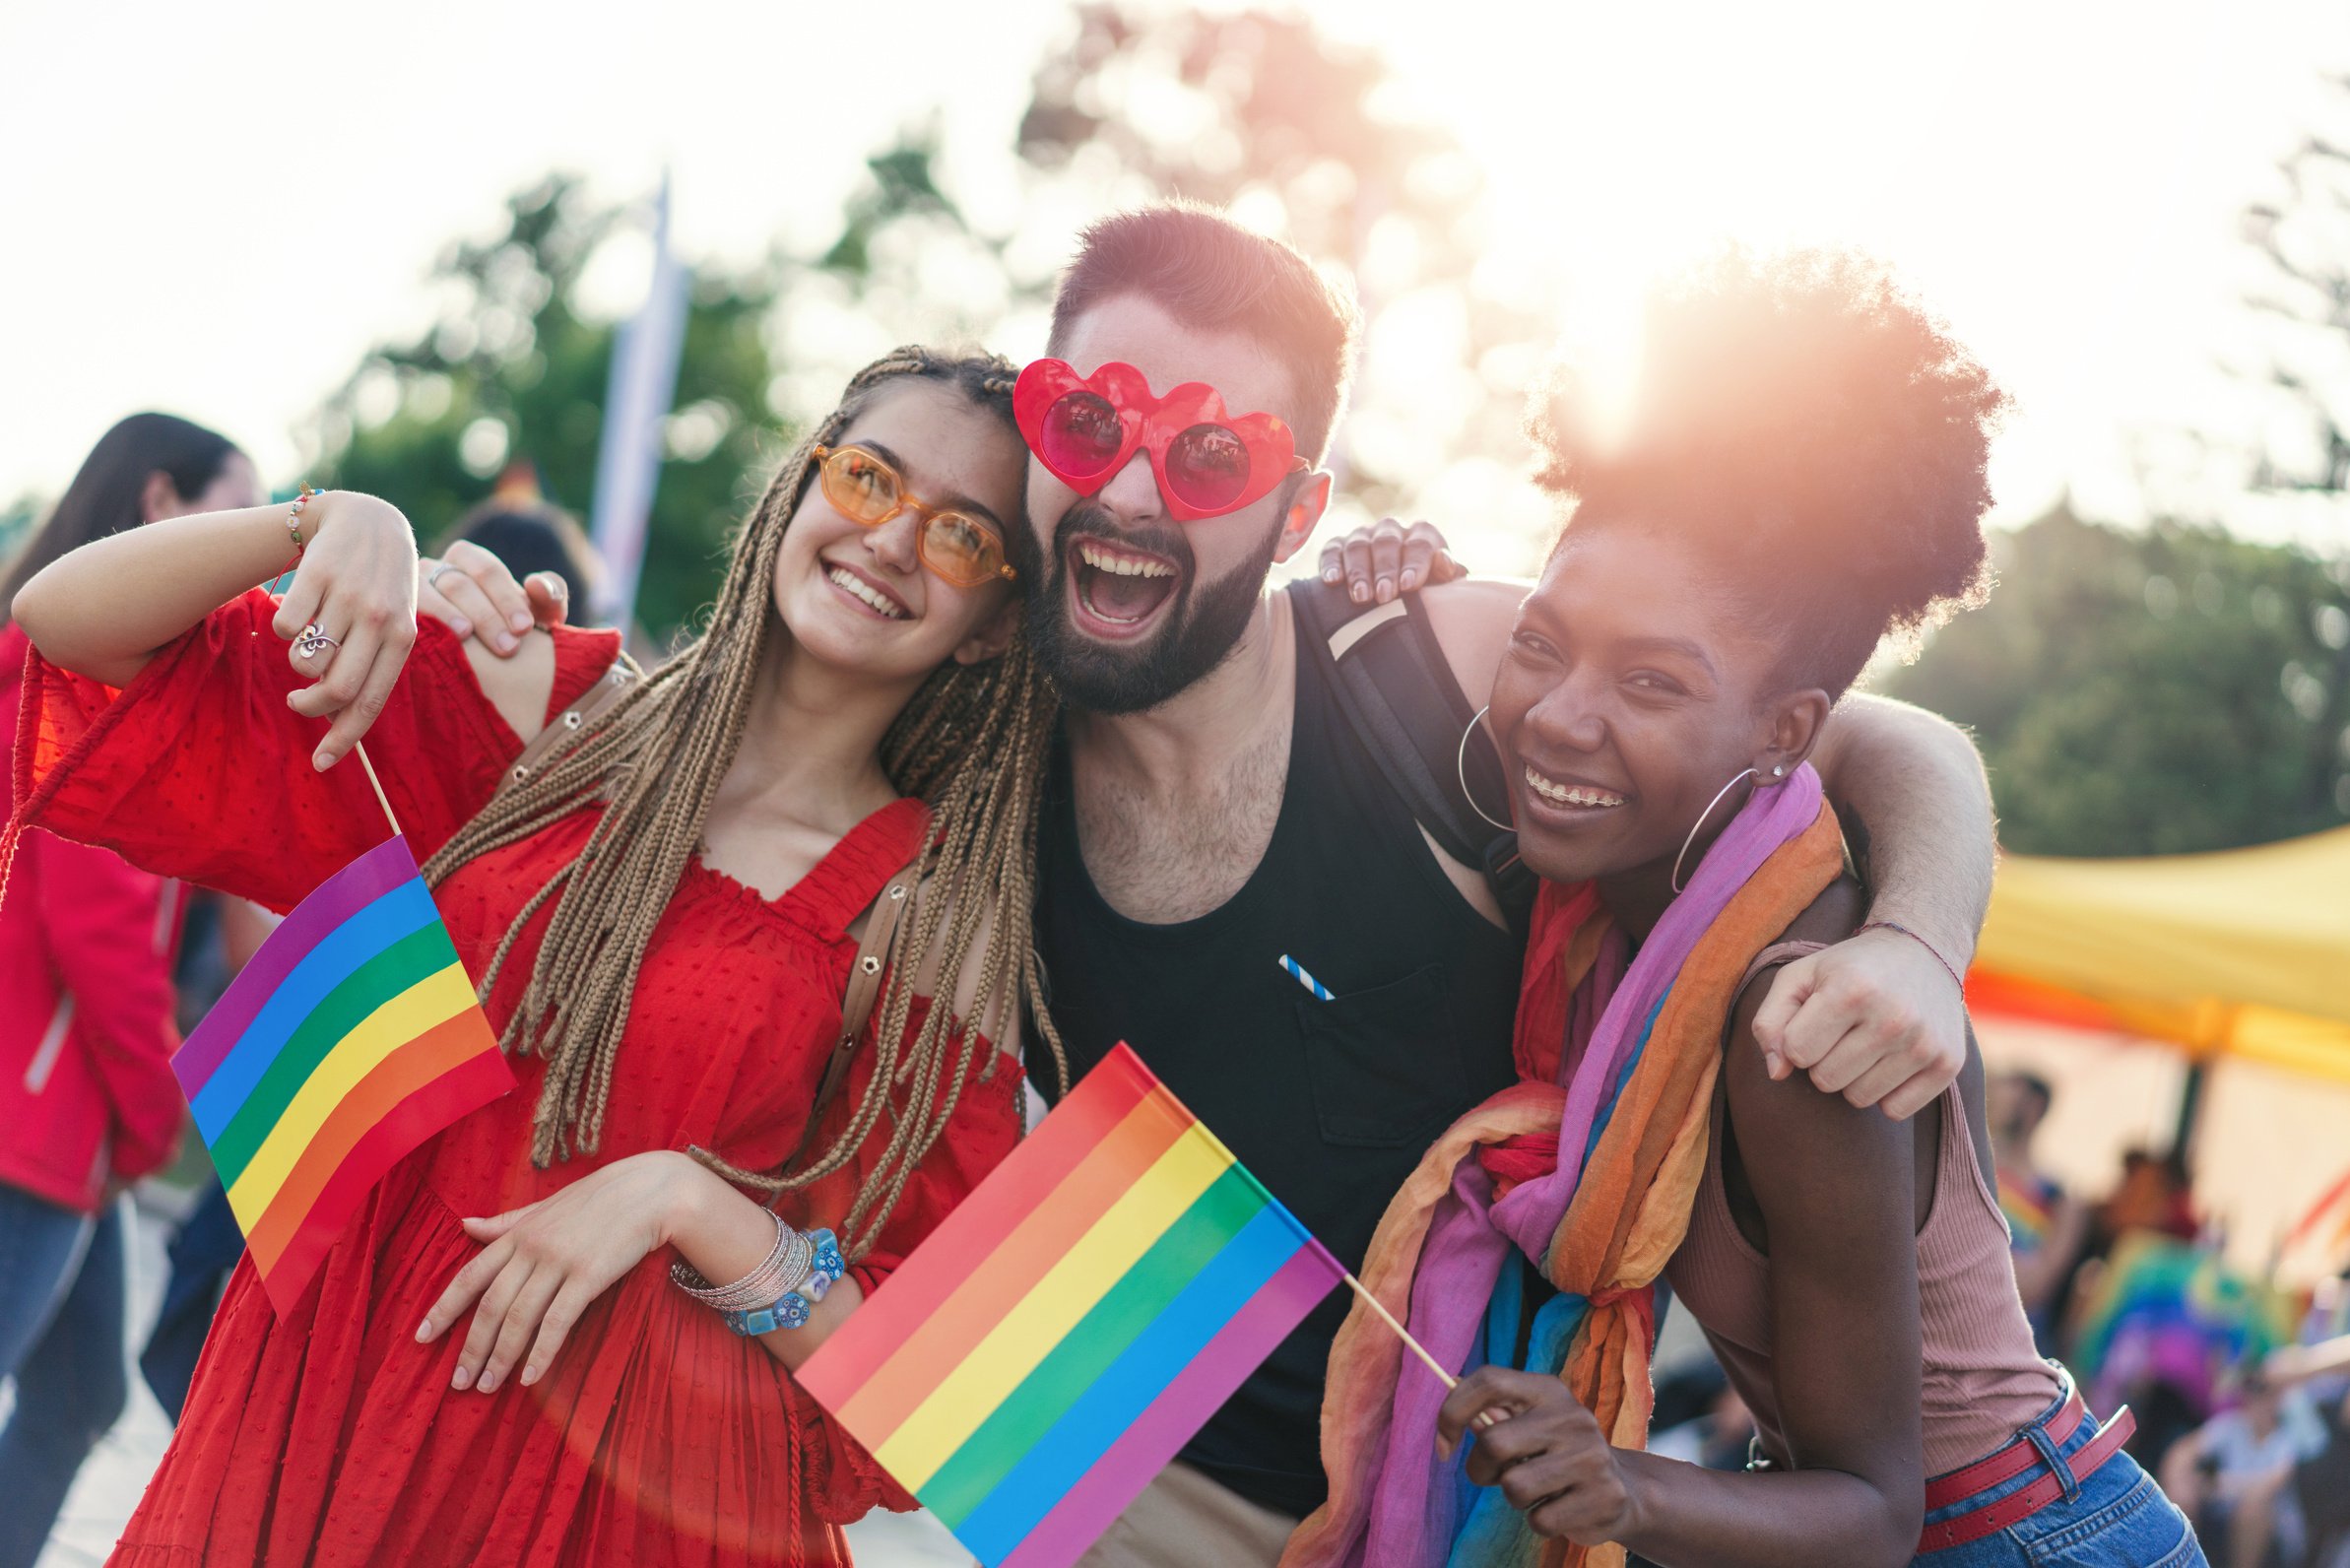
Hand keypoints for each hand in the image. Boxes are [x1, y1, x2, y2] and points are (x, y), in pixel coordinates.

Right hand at [270, 492, 419, 770]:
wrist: (369, 519)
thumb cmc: (380, 585)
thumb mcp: (392, 623)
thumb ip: (372, 668)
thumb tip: (338, 722)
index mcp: (403, 638)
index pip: (371, 701)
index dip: (344, 738)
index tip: (321, 765)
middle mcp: (380, 619)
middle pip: (337, 689)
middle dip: (310, 708)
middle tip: (298, 704)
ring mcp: (349, 595)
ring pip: (306, 660)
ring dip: (296, 666)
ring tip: (306, 648)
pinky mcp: (318, 573)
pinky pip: (286, 627)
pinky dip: (283, 631)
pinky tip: (297, 614)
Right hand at [416, 540, 570, 656]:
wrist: (480, 662)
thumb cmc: (509, 628)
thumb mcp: (537, 613)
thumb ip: (550, 597)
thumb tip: (536, 584)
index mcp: (466, 558)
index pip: (487, 571)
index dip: (507, 598)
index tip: (525, 628)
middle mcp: (433, 569)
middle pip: (458, 584)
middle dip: (486, 615)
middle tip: (509, 647)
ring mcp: (407, 591)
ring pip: (426, 596)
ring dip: (448, 616)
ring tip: (466, 636)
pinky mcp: (394, 616)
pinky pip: (402, 617)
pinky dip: (417, 627)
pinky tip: (431, 643)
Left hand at [417, 1150, 698, 1392]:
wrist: (650, 1191)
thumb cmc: (599, 1200)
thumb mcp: (545, 1208)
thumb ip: (506, 1222)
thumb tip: (465, 1224)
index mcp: (517, 1233)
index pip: (470, 1276)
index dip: (444, 1308)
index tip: (422, 1337)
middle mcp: (532, 1248)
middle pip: (490, 1306)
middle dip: (471, 1348)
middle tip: (459, 1382)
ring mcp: (559, 1262)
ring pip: (519, 1318)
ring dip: (500, 1357)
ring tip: (488, 1387)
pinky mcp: (588, 1276)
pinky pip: (557, 1321)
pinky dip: (540, 1351)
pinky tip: (529, 1377)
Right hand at [1317, 517, 1463, 605]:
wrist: (1396, 595)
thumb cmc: (1426, 592)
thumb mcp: (1442, 585)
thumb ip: (1447, 574)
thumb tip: (1442, 560)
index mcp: (1422, 534)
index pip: (1420, 544)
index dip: (1414, 564)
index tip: (1408, 586)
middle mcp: (1392, 529)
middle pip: (1387, 543)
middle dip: (1385, 571)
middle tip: (1385, 596)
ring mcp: (1364, 535)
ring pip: (1358, 546)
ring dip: (1359, 572)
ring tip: (1361, 597)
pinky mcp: (1338, 545)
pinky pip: (1332, 550)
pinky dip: (1330, 564)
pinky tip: (1332, 581)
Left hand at [1435, 1366, 1636, 1545]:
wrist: (1623, 1489)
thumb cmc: (1556, 1454)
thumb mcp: (1528, 1426)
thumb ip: (1493, 1418)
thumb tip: (1458, 1410)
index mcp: (1548, 1390)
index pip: (1489, 1381)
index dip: (1453, 1412)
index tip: (1443, 1445)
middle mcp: (1572, 1417)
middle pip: (1494, 1443)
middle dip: (1480, 1470)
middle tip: (1495, 1477)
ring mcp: (1591, 1456)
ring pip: (1514, 1487)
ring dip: (1514, 1498)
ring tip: (1537, 1490)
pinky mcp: (1602, 1496)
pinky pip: (1540, 1520)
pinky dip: (1540, 1521)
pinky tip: (1559, 1508)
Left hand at [1750, 926, 1966, 1118]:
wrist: (1923, 952)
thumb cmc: (1848, 968)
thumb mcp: (1800, 977)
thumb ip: (1770, 1021)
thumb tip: (1777, 1073)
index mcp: (1851, 989)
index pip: (1797, 1051)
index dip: (1798, 1039)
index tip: (1815, 1021)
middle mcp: (1893, 1017)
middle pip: (1826, 1080)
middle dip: (1824, 1060)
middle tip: (1843, 1032)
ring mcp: (1925, 1043)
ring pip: (1859, 1098)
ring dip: (1853, 1077)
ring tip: (1866, 1043)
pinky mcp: (1948, 1064)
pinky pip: (1895, 1111)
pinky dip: (1885, 1093)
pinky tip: (1890, 1060)